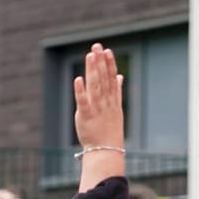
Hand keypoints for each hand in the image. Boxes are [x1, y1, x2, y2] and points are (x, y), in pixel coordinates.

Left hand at [73, 43, 126, 191]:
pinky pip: (83, 102)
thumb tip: (120, 76)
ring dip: (93, 70)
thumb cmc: (109, 131)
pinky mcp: (85, 117)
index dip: (109, 64)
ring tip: (90, 55)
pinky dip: (80, 90)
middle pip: (103, 79)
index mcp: (112, 101)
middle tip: (97, 46)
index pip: (111, 79)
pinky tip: (78, 78)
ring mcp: (96, 109)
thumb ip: (116, 91)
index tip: (107, 51)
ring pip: (95, 86)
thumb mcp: (115, 109)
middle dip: (101, 62)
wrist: (105, 151)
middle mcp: (105, 103)